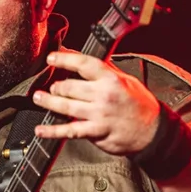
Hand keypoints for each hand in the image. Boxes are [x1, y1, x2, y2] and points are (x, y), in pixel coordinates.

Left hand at [32, 51, 159, 154]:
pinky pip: (70, 131)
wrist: (153, 132)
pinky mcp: (96, 132)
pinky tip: (40, 130)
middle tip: (51, 87)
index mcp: (111, 79)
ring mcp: (99, 115)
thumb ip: (104, 71)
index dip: (64, 59)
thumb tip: (81, 60)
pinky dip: (52, 131)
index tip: (51, 58)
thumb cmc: (140, 104)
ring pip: (65, 107)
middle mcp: (104, 95)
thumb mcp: (126, 80)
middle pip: (69, 86)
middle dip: (56, 86)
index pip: (83, 64)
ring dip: (48, 102)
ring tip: (38, 98)